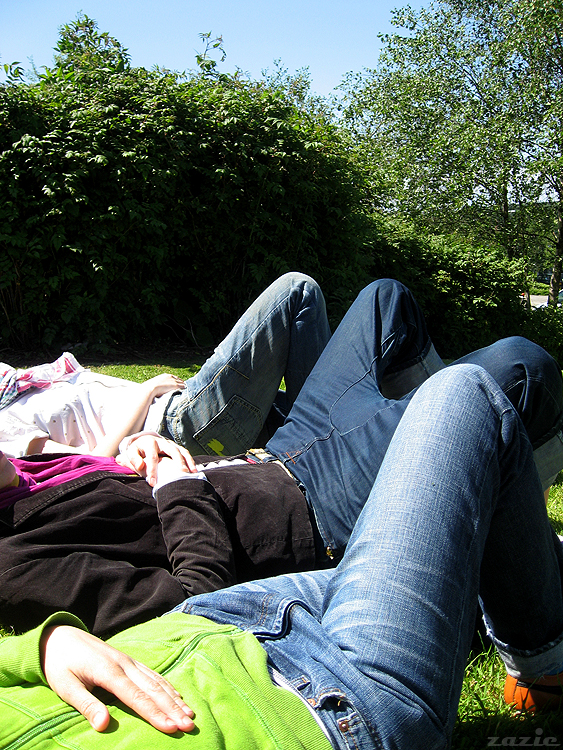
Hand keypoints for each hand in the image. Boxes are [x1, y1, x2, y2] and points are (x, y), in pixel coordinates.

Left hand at [41, 625, 194, 733]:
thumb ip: (86, 705)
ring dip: (174, 699)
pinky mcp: (129, 661)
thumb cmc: (60, 665)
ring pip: (157, 681)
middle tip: (189, 725)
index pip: (136, 697)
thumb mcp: (66, 687)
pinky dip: (167, 686)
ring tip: (190, 713)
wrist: (60, 637)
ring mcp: (129, 661)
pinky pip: (152, 674)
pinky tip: (177, 696)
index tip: (171, 728)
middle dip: (172, 708)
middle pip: (153, 689)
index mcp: (109, 671)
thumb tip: (104, 725)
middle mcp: (124, 664)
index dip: (155, 713)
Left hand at [116, 433, 195, 486]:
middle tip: (180, 475)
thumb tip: (140, 466)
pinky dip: (190, 461)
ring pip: (182, 451)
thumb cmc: (137, 450)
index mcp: (150, 443)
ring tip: (191, 473)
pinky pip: (185, 453)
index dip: (153, 471)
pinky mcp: (176, 447)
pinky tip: (194, 471)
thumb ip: (133, 459)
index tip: (153, 483)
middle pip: (173, 451)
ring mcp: (171, 444)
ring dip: (187, 462)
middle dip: (177, 463)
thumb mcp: (131, 453)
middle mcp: (163, 442)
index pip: (152, 457)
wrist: (143, 441)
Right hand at [143, 374, 184, 399]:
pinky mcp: (175, 385)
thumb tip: (150, 388)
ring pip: (180, 382)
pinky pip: (181, 385)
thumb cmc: (149, 388)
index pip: (172, 376)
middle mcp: (169, 377)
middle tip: (183, 383)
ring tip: (185, 386)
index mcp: (164, 375)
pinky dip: (184, 386)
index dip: (174, 379)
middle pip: (177, 378)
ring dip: (183, 384)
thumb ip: (155, 385)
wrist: (150, 388)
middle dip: (180, 381)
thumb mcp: (152, 385)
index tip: (176, 381)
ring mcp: (172, 381)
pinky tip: (185, 388)